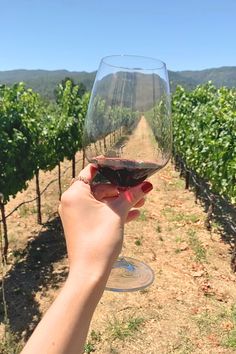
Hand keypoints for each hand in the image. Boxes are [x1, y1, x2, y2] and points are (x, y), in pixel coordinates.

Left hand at [58, 164, 152, 280]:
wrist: (90, 272)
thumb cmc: (100, 238)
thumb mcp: (118, 213)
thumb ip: (131, 196)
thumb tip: (147, 185)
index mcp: (74, 193)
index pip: (91, 171)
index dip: (108, 167)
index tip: (122, 164)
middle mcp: (71, 202)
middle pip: (99, 188)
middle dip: (121, 190)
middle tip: (139, 191)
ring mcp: (76, 215)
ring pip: (101, 202)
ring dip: (120, 202)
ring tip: (140, 204)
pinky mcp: (81, 226)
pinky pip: (98, 213)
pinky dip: (113, 212)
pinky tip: (133, 215)